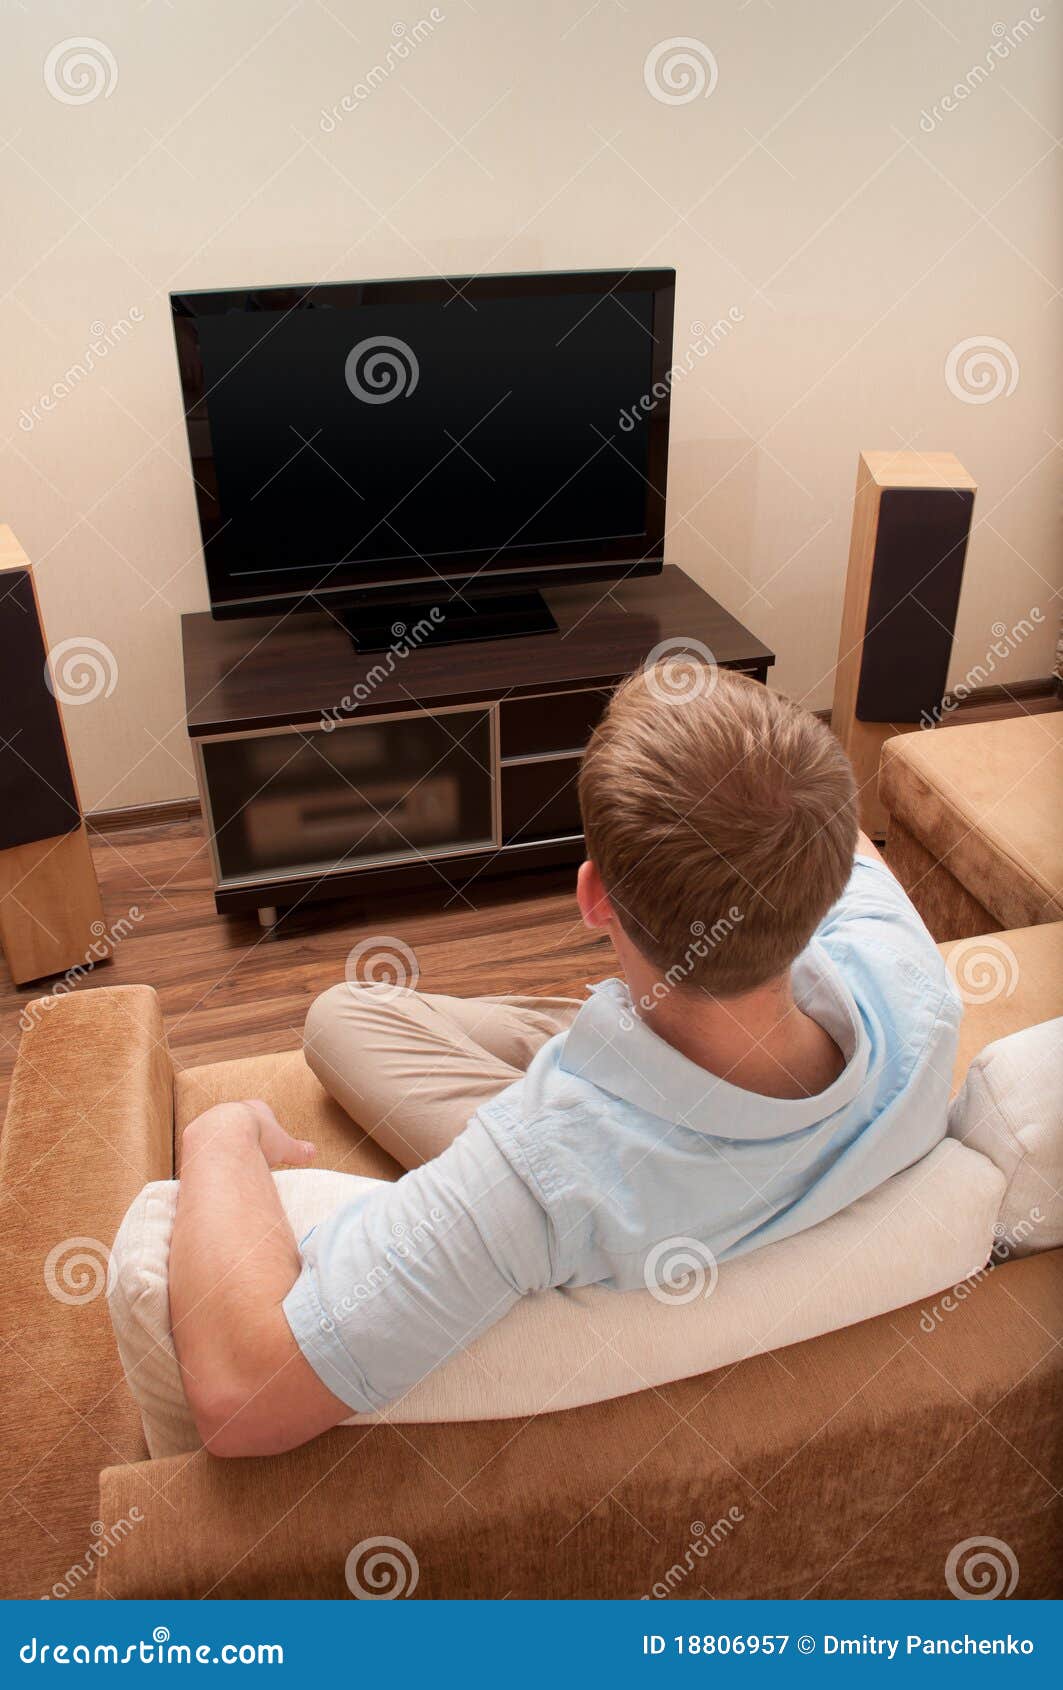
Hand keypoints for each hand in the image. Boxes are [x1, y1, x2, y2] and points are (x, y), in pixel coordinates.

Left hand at [184, 1100, 315, 1169]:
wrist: (225, 1136)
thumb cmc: (257, 1138)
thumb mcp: (284, 1146)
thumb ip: (298, 1149)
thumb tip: (313, 1152)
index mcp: (255, 1108)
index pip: (261, 1115)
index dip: (266, 1131)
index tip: (267, 1145)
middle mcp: (232, 1109)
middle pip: (238, 1124)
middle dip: (243, 1139)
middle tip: (249, 1157)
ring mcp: (211, 1120)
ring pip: (218, 1134)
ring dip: (224, 1147)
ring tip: (231, 1167)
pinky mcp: (195, 1135)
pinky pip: (203, 1146)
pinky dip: (209, 1157)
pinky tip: (215, 1170)